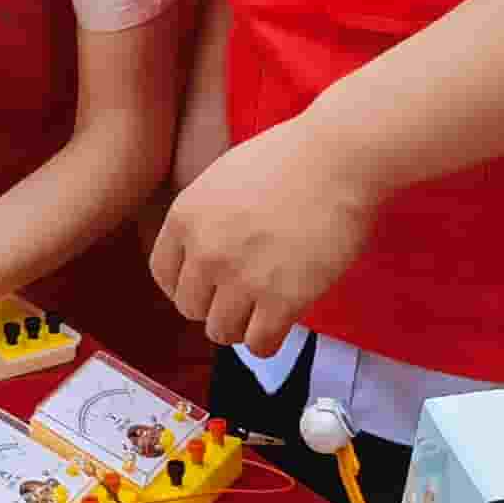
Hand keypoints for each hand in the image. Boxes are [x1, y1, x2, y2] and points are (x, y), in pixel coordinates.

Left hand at [149, 112, 384, 354]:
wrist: (339, 158)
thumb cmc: (291, 158)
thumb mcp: (223, 178)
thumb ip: (206, 218)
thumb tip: (204, 253)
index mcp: (185, 217)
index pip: (163, 275)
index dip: (185, 285)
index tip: (206, 286)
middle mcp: (205, 252)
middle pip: (191, 308)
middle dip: (215, 305)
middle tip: (243, 296)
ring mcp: (241, 279)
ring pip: (221, 332)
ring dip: (241, 326)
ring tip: (263, 310)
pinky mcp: (282, 300)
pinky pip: (260, 344)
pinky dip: (268, 340)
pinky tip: (281, 322)